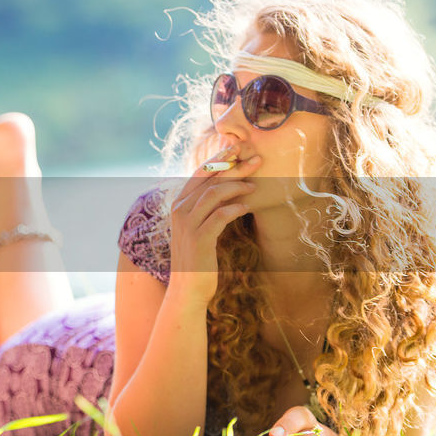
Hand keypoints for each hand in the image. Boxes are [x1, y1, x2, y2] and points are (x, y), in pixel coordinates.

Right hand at [167, 149, 260, 301]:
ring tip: (254, 186)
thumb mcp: (199, 227)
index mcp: (179, 204)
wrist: (188, 287)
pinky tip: (247, 207)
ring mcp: (188, 224)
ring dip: (237, 186)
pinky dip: (235, 208)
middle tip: (256, 158)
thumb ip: (207, 208)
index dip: (219, 158)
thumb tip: (228, 188)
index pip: (199, 173)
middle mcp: (179, 210)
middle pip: (209, 179)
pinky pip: (220, 215)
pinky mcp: (199, 238)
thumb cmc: (198, 257)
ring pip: (214, 193)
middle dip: (233, 165)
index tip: (238, 148)